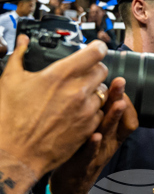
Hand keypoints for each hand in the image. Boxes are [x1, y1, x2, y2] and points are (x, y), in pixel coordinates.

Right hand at [0, 35, 108, 177]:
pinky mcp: (89, 128)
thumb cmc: (10, 117)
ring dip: (94, 91)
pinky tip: (76, 112)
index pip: (94, 53)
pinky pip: (100, 113)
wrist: (16, 152)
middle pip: (102, 71)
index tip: (96, 48)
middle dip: (94, 69)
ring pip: (103, 93)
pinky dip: (92, 110)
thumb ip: (19, 55)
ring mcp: (86, 111)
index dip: (96, 48)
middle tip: (82, 73)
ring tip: (76, 95)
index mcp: (60, 75)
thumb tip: (22, 41)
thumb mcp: (10, 80)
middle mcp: (78, 91)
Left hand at [49, 77, 138, 193]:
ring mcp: (98, 154)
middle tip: (120, 81)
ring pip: (109, 134)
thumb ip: (98, 117)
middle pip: (120, 120)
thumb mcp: (94, 136)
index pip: (129, 118)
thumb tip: (97, 91)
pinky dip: (94, 144)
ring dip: (114, 118)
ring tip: (118, 103)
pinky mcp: (83, 164)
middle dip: (120, 100)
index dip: (126, 101)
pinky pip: (91, 154)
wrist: (70, 187)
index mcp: (113, 137)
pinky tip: (95, 135)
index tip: (118, 83)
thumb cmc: (79, 156)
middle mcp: (109, 144)